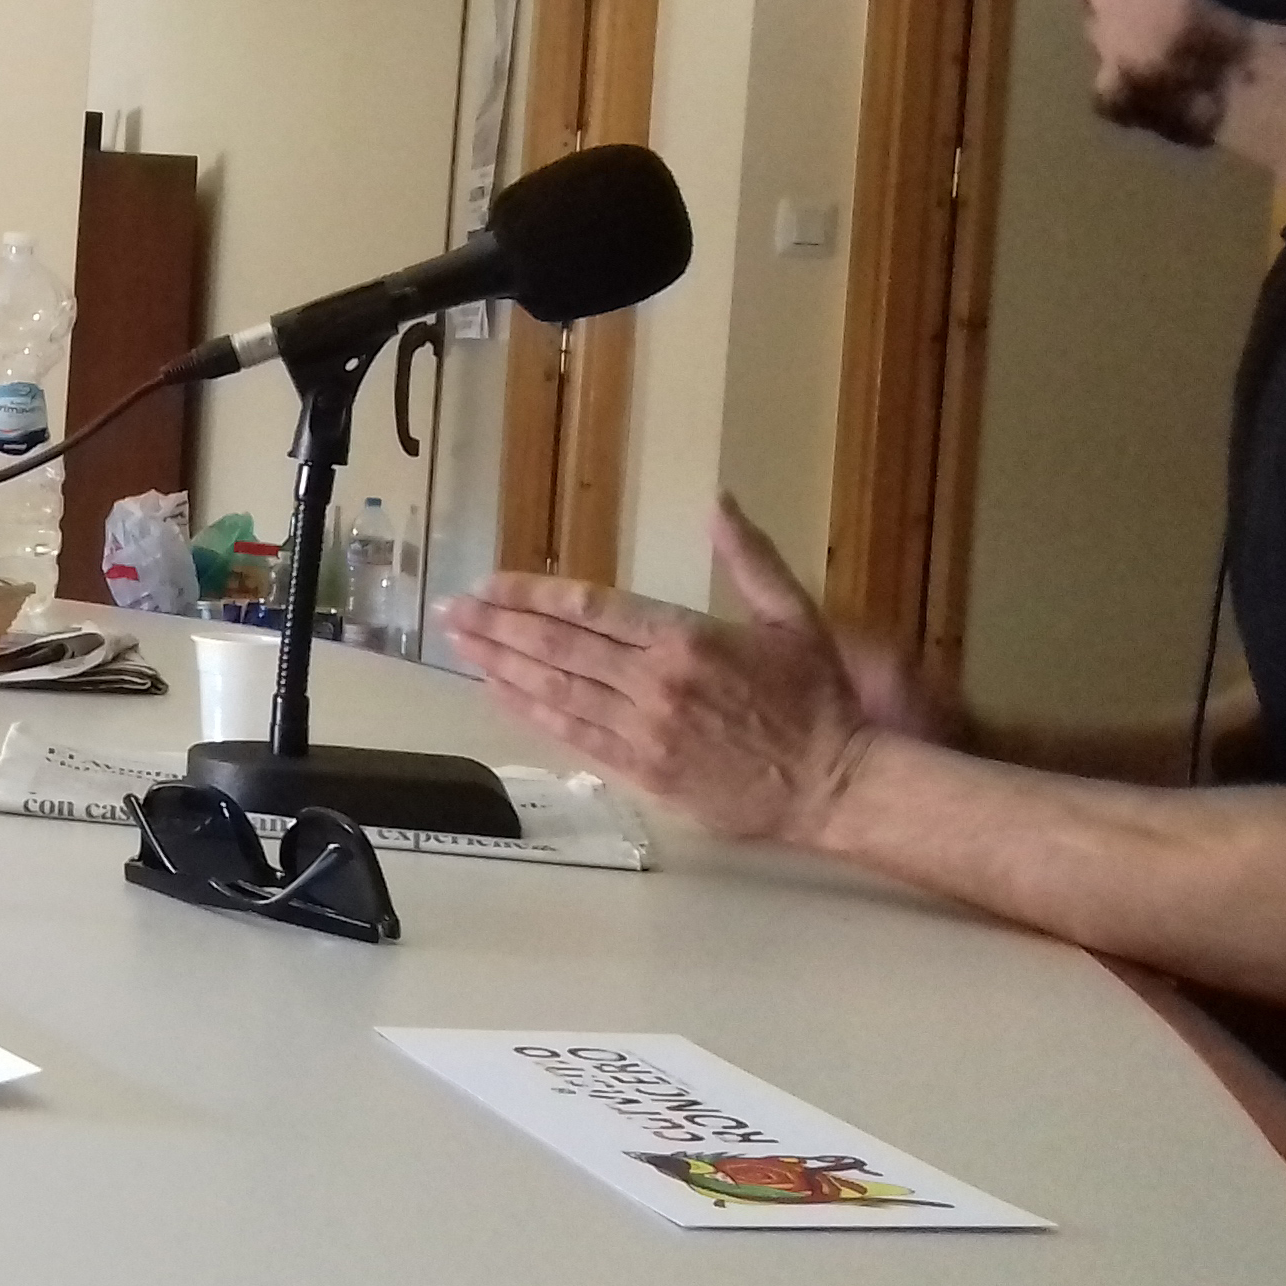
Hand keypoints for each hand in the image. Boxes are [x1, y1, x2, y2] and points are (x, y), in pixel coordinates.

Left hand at [433, 496, 872, 844]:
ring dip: (500, 664)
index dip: (532, 594)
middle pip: (557, 646)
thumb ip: (750, 559)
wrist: (835, 783)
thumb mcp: (795, 616)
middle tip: (449, 610)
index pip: (589, 608)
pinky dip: (529, 713)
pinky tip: (497, 693)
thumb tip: (720, 501)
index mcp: (686, 637)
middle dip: (497, 625)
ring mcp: (643, 730)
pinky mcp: (642, 772)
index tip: (490, 583)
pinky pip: (572, 737)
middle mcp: (653, 682)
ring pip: (555, 690)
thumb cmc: (817, 698)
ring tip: (458, 644)